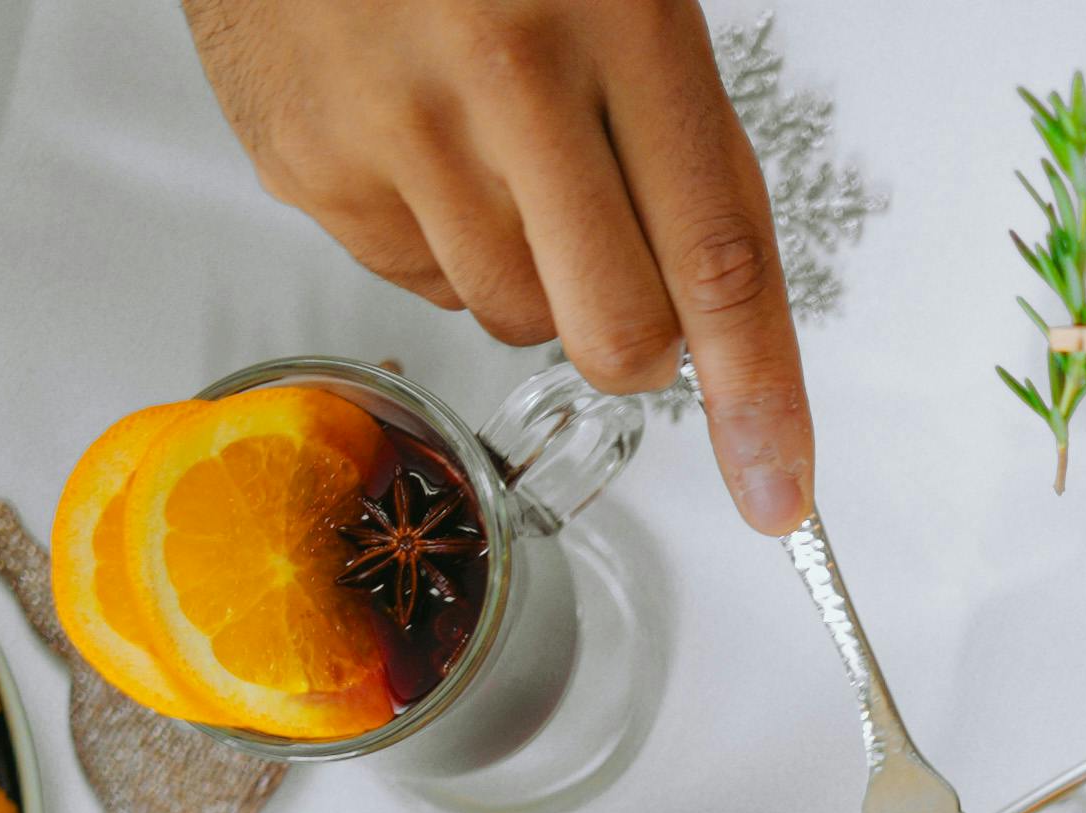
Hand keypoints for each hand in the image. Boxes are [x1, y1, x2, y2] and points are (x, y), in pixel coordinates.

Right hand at [181, 0, 813, 532]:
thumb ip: (680, 139)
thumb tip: (720, 316)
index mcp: (619, 16)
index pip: (717, 257)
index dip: (760, 395)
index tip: (778, 493)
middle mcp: (504, 80)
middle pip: (612, 332)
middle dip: (636, 343)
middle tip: (621, 272)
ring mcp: (394, 131)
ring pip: (513, 316)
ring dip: (530, 270)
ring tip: (491, 144)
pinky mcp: (307, 165)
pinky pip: (415, 279)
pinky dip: (439, 237)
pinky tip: (419, 136)